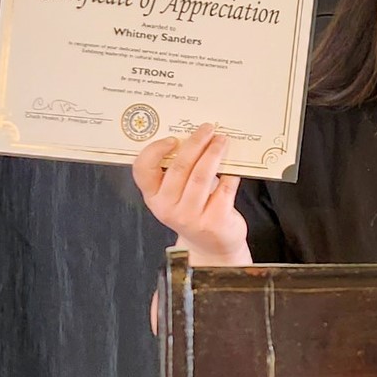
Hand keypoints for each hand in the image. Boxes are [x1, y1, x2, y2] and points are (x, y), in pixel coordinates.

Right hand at [132, 123, 251, 266]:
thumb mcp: (175, 195)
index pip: (142, 170)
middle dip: (195, 143)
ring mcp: (190, 216)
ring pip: (202, 176)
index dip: (155, 150)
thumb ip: (177, 170)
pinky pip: (224, 188)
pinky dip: (230, 172)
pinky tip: (234, 164)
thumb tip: (194, 136)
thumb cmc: (194, 212)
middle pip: (179, 167)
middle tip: (207, 129)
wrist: (211, 247)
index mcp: (153, 197)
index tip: (172, 138)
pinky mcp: (214, 221)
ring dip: (214, 153)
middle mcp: (167, 207)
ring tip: (221, 141)